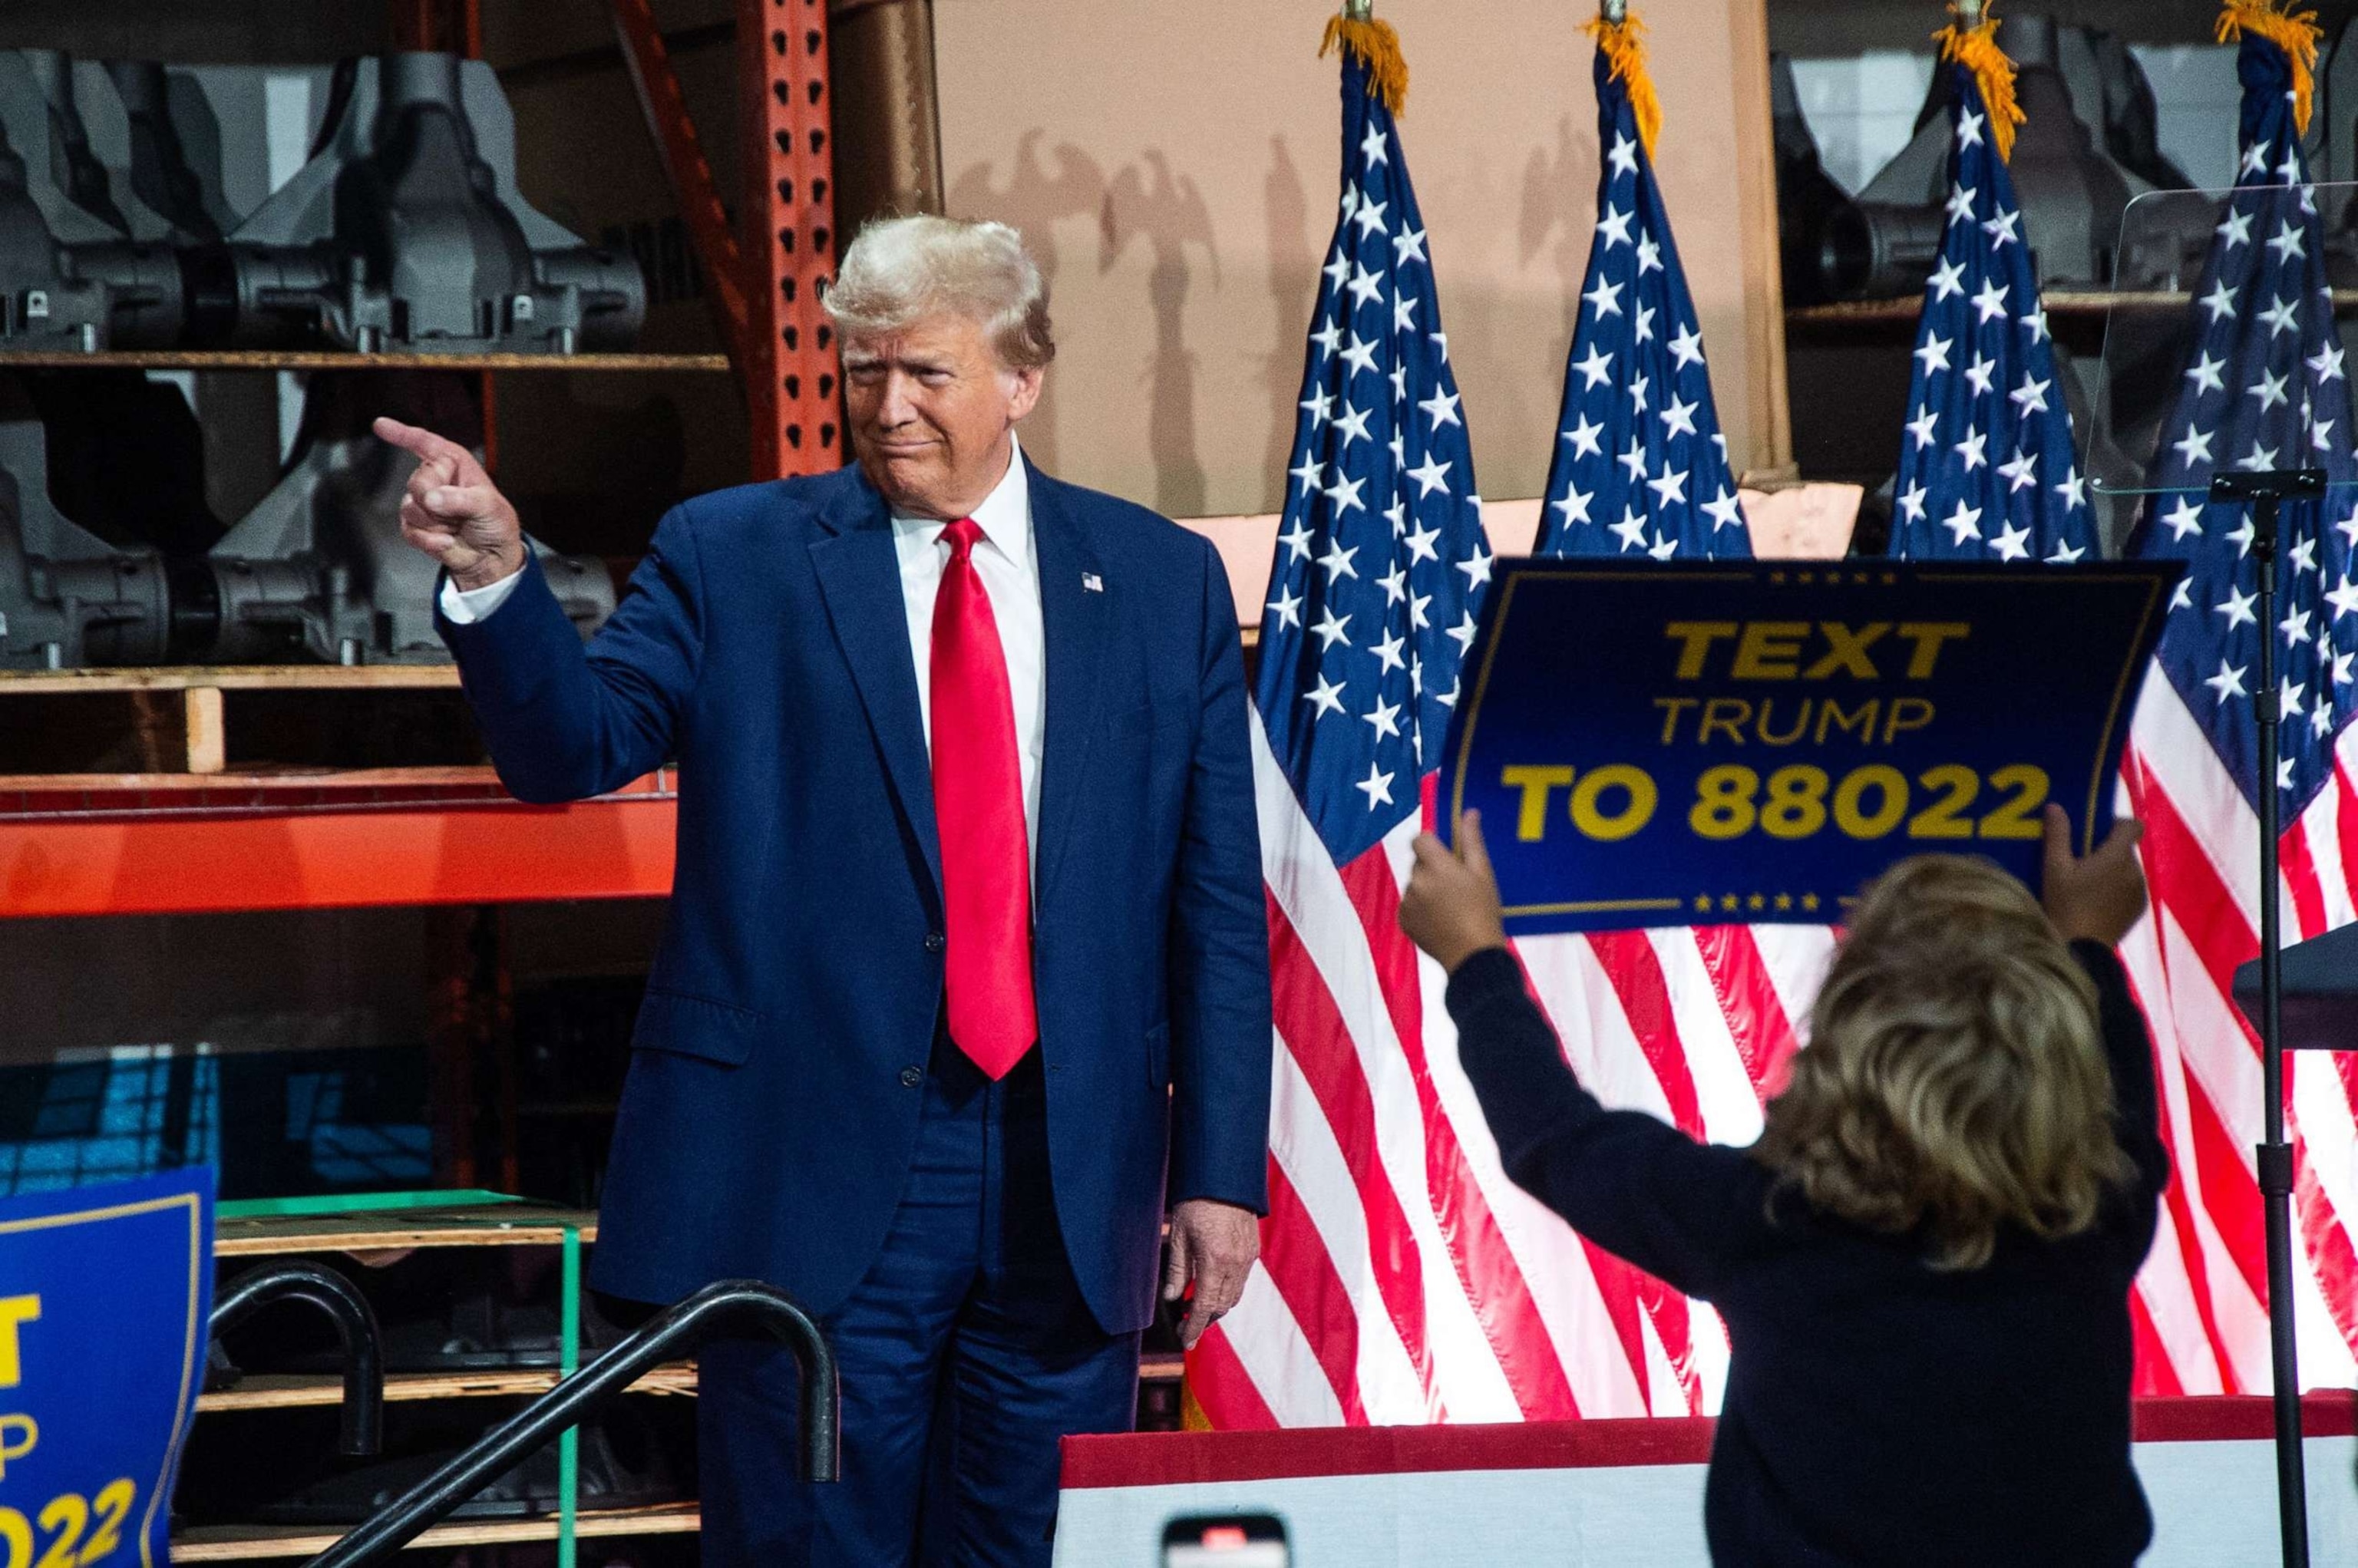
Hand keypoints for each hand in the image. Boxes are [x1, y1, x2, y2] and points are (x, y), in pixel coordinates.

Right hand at [376, 416, 526, 590]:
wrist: (491, 557)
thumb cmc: (495, 524)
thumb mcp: (489, 506)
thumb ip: (462, 500)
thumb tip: (431, 499)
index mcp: (454, 463)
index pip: (425, 443)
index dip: (402, 434)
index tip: (380, 425)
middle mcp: (435, 478)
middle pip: (418, 482)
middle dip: (437, 501)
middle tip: (459, 513)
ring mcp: (422, 502)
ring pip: (411, 508)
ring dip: (438, 523)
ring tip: (457, 526)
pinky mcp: (414, 525)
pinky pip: (409, 530)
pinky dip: (430, 540)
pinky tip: (448, 541)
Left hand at [1163, 1198, 1257, 1348]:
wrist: (1225, 1176)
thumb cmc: (1197, 1201)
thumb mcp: (1179, 1234)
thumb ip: (1177, 1269)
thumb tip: (1171, 1297)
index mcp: (1215, 1261)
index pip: (1204, 1306)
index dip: (1194, 1327)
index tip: (1185, 1342)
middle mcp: (1236, 1263)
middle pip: (1222, 1306)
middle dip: (1204, 1320)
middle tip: (1185, 1324)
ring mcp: (1248, 1257)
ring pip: (1234, 1296)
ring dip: (1216, 1306)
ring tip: (1196, 1307)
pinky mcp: (1253, 1249)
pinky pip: (1241, 1280)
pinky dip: (1227, 1290)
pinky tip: (1212, 1285)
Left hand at [1399, 809, 1508, 972]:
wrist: (1473, 957)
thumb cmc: (1483, 912)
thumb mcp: (1483, 873)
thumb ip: (1472, 840)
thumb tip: (1469, 812)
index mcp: (1436, 866)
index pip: (1419, 839)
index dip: (1432, 844)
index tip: (1447, 855)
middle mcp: (1416, 881)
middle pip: (1419, 863)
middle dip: (1434, 869)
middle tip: (1457, 886)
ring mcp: (1407, 902)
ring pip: (1414, 884)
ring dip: (1427, 889)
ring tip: (1451, 907)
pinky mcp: (1403, 920)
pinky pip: (1409, 904)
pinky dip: (1420, 908)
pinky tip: (1440, 919)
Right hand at [2041, 803, 2147, 947]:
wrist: (2081, 949)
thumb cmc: (2066, 904)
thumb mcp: (2054, 868)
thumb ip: (2057, 835)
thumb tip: (2055, 806)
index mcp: (2117, 856)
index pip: (2132, 825)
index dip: (2116, 823)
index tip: (2095, 833)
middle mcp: (2135, 870)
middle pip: (2125, 849)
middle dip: (2107, 851)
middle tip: (2080, 864)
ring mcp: (2140, 891)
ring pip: (2128, 869)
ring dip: (2112, 871)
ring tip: (2087, 886)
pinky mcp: (2139, 908)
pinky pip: (2130, 888)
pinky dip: (2117, 889)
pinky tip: (2096, 903)